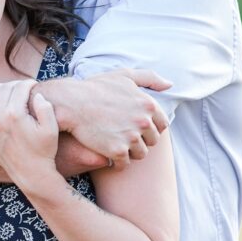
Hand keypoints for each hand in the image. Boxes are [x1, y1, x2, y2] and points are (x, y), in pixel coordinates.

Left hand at [0, 80, 58, 187]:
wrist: (31, 174)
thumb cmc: (44, 150)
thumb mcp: (51, 128)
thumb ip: (45, 107)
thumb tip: (35, 93)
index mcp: (15, 115)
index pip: (19, 88)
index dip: (28, 83)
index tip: (34, 84)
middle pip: (4, 90)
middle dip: (15, 85)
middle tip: (22, 87)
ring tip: (8, 89)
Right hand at [48, 69, 170, 170]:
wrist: (71, 103)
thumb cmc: (96, 88)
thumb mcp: (124, 75)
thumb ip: (149, 78)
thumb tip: (169, 85)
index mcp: (148, 105)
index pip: (161, 125)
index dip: (149, 127)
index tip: (135, 126)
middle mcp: (143, 122)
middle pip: (152, 141)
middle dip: (140, 139)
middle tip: (122, 135)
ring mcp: (131, 138)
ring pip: (140, 154)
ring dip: (130, 152)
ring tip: (116, 144)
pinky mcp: (117, 151)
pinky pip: (124, 164)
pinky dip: (117, 162)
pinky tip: (108, 154)